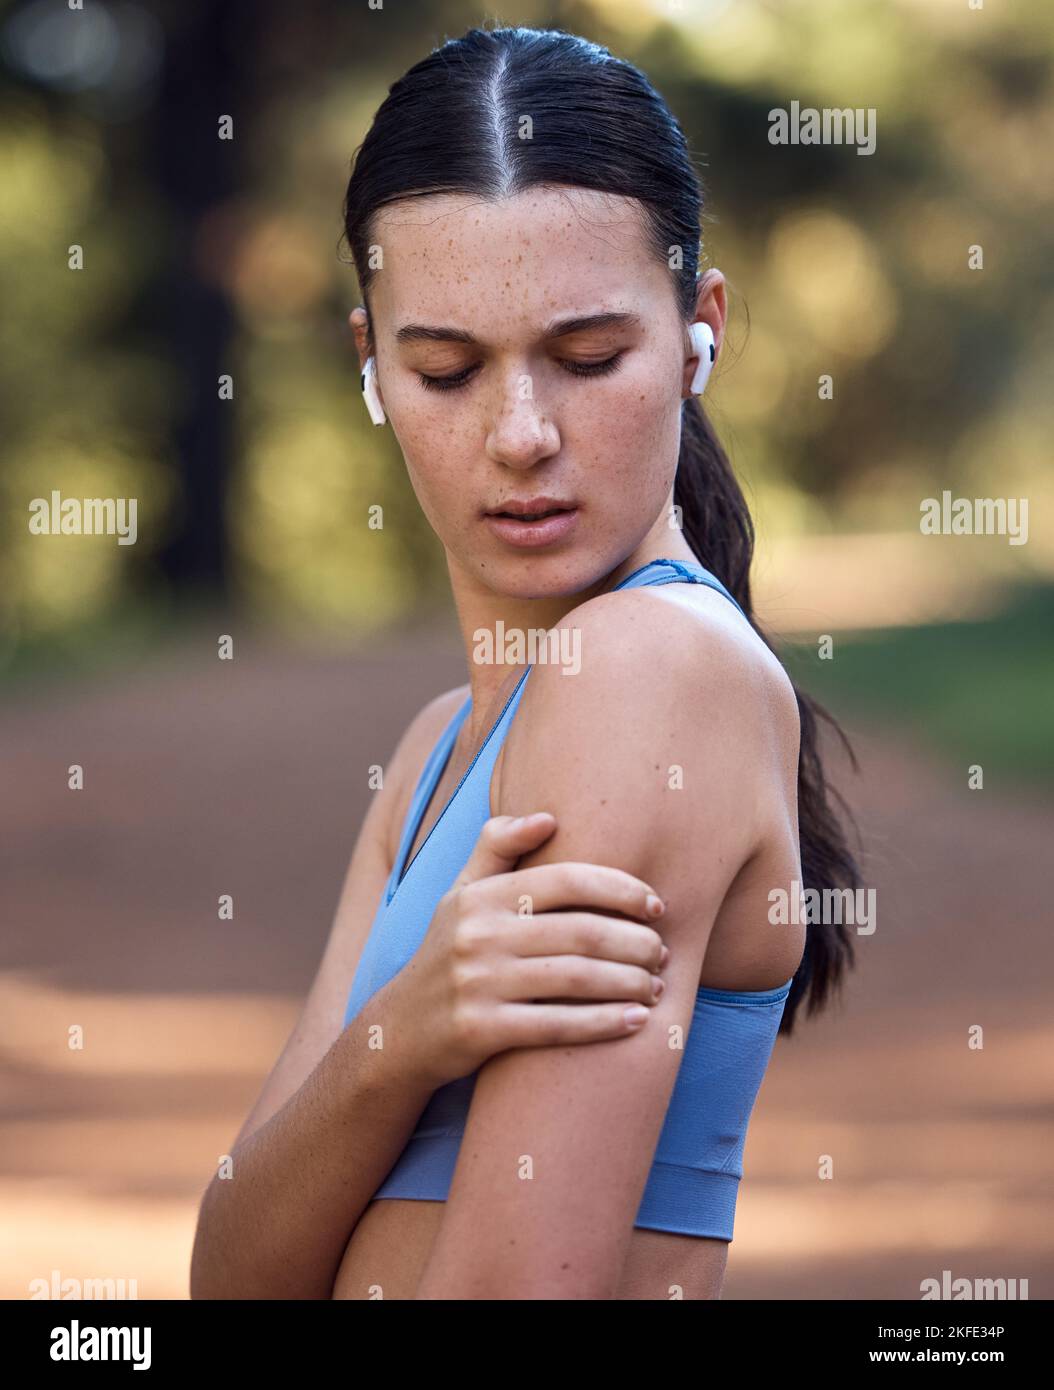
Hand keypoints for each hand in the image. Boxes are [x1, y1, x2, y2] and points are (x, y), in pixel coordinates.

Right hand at [385, 813, 668, 1088]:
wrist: (399, 1032)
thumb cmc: (447, 954)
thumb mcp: (460, 896)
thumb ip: (496, 848)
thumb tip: (547, 817)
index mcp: (481, 896)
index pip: (568, 880)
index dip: (621, 890)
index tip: (656, 906)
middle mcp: (477, 934)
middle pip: (582, 931)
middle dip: (636, 942)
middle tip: (663, 952)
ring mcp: (477, 983)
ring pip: (577, 978)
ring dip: (630, 982)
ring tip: (657, 985)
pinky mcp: (480, 1030)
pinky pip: (558, 1026)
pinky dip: (605, 1023)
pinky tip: (638, 1021)